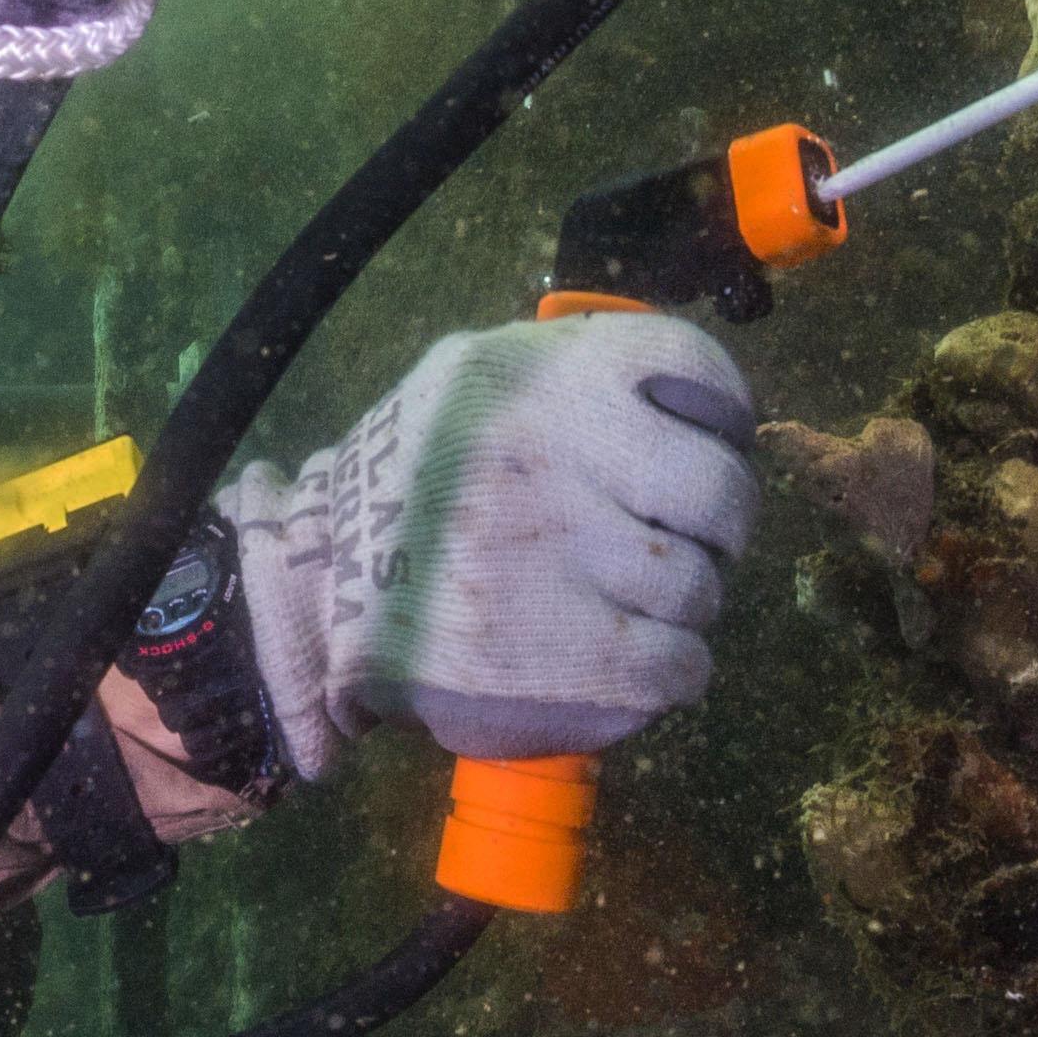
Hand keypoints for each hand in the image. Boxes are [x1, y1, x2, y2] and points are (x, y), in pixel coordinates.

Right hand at [217, 314, 760, 776]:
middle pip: (717, 491)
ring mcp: (552, 557)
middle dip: (718, 527)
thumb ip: (579, 383)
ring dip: (685, 605)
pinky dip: (673, 670)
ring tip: (634, 605)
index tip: (711, 446)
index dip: (722, 416)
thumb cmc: (423, 489)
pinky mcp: (559, 657)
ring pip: (699, 589)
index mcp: (533, 373)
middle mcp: (546, 452)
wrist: (314, 591)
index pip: (690, 366)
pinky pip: (679, 665)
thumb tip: (708, 418)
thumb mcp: (476, 385)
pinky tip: (635, 661)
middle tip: (687, 543)